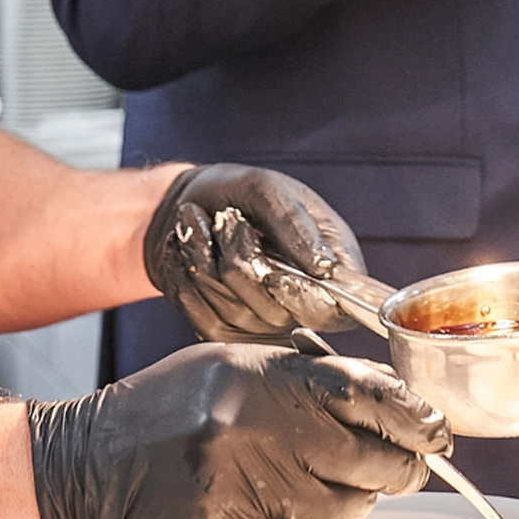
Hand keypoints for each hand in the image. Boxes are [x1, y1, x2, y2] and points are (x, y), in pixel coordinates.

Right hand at [28, 343, 450, 518]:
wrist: (81, 470)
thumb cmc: (163, 414)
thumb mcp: (230, 367)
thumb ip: (304, 380)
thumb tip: (388, 401)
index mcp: (261, 376)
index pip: (365, 394)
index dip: (413, 416)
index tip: (435, 432)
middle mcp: (255, 428)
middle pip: (370, 462)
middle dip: (392, 468)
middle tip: (391, 468)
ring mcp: (241, 489)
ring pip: (340, 512)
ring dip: (332, 503)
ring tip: (288, 484)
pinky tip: (250, 516)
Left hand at [144, 163, 368, 340]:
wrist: (195, 201)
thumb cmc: (240, 192)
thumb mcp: (268, 189)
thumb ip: (295, 223)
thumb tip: (323, 267)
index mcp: (333, 271)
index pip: (330, 310)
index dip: (302, 297)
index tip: (274, 272)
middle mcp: (301, 304)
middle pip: (274, 312)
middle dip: (241, 258)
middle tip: (226, 219)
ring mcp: (262, 322)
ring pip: (232, 311)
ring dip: (205, 260)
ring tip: (199, 223)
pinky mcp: (225, 329)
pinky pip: (201, 318)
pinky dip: (185, 276)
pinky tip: (186, 248)